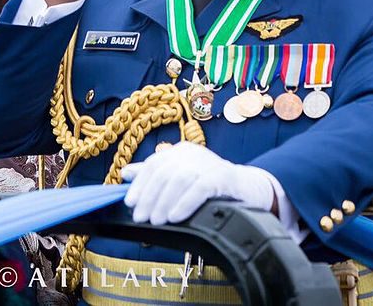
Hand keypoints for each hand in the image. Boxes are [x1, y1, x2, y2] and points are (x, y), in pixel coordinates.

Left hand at [121, 142, 274, 224]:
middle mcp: (193, 153)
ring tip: (156, 221)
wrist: (246, 190)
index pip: (154, 164)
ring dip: (164, 202)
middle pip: (164, 173)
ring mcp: (209, 163)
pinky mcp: (223, 177)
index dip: (140, 183)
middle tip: (141, 217)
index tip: (130, 203)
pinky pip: (200, 189)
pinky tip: (175, 217)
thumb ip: (154, 176)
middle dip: (149, 197)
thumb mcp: (180, 179)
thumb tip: (125, 173)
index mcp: (180, 152)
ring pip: (180, 180)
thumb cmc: (209, 187)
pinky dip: (185, 204)